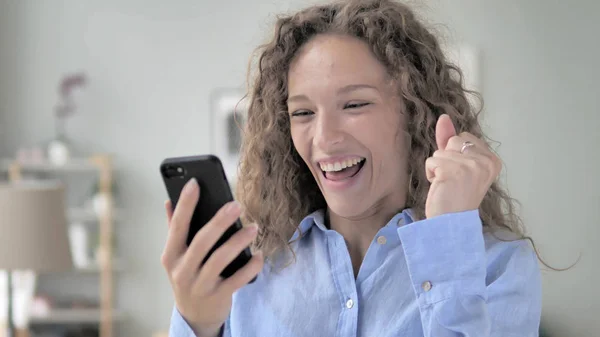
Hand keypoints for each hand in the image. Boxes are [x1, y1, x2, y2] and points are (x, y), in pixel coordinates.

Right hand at [161, 178, 263, 336]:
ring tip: (253, 228)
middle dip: (219, 221)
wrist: (195, 316)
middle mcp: (182, 270)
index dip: (185, 203)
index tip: (194, 182)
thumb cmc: (188, 275)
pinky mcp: (218, 297)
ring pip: (220, 259)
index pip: (177, 225)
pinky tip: (258, 255)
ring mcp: (199, 285)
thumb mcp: (176, 256)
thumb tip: (168, 200)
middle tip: (237, 204)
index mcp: (170, 255)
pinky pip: (237, 279)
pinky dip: (250, 266)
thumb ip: (174, 229)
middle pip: (202, 241)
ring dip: (238, 241)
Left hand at [424, 114, 501, 218]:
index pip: (464, 138)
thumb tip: (444, 117)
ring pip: (440, 151)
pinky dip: (430, 174)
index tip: (462, 175)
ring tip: (447, 185)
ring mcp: (471, 166)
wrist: (451, 222)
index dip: (456, 155)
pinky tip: (441, 187)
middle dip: (446, 158)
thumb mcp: (457, 164)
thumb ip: (451, 139)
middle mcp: (486, 162)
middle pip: (454, 141)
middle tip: (453, 181)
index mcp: (493, 160)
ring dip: (437, 167)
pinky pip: (431, 161)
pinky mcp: (453, 171)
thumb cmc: (454, 195)